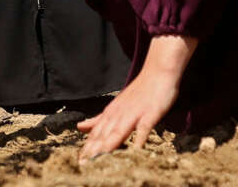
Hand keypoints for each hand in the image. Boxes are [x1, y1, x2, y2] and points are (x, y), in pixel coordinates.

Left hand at [77, 35, 196, 162]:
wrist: (158, 72)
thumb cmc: (139, 91)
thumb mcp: (116, 105)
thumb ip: (99, 119)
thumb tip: (80, 127)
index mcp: (110, 114)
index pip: (95, 134)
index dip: (87, 149)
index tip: (79, 163)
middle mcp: (119, 114)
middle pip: (103, 135)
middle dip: (93, 151)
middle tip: (83, 165)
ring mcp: (134, 114)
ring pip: (118, 132)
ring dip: (108, 147)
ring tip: (98, 161)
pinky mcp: (150, 114)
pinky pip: (143, 128)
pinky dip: (138, 140)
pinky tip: (135, 151)